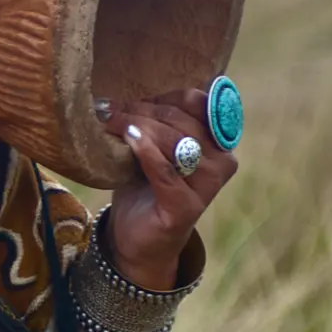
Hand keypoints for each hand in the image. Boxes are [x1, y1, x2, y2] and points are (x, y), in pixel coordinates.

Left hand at [97, 88, 238, 289]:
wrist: (136, 238)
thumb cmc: (145, 187)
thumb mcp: (154, 147)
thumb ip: (155, 122)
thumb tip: (126, 93)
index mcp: (220, 141)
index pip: (198, 103)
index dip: (163, 97)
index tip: (130, 100)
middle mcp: (223, 162)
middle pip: (182, 122)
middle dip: (142, 111)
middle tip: (108, 109)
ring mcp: (208, 186)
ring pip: (175, 143)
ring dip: (139, 127)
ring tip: (110, 121)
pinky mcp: (187, 207)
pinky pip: (165, 171)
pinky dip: (145, 152)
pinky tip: (129, 138)